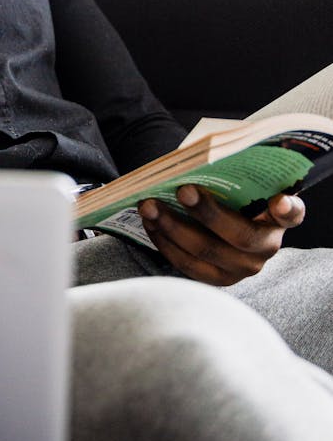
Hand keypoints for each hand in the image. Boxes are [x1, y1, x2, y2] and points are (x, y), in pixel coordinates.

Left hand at [138, 186, 305, 285]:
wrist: (219, 221)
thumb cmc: (228, 192)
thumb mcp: (234, 181)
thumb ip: (226, 174)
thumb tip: (197, 161)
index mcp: (277, 218)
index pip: (292, 214)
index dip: (288, 209)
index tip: (279, 200)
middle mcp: (266, 246)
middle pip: (239, 236)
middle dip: (207, 213)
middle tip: (182, 190)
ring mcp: (242, 267)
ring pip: (207, 252)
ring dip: (173, 227)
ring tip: (149, 206)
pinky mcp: (218, 279)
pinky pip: (188, 265)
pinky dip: (165, 242)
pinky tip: (150, 223)